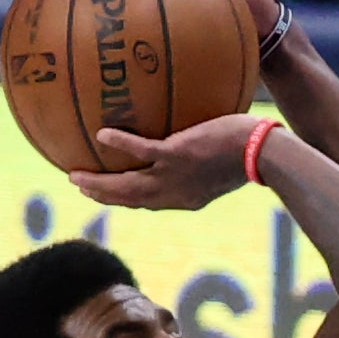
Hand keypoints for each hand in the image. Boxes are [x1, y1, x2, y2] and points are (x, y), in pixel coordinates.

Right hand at [70, 114, 256, 208]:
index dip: (123, 201)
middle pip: (130, 199)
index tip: (104, 196)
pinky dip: (121, 143)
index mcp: (185, 199)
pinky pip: (142, 149)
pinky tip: (102, 134)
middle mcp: (175, 194)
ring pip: (128, 184)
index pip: (148, 203)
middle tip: (80, 188)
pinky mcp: (177, 155)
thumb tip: (195, 153)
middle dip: (103, 196)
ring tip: (75, 175)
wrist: (263, 154)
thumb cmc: (248, 155)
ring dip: (100, 182)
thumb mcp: (220, 170)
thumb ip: (202, 168)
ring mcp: (174, 175)